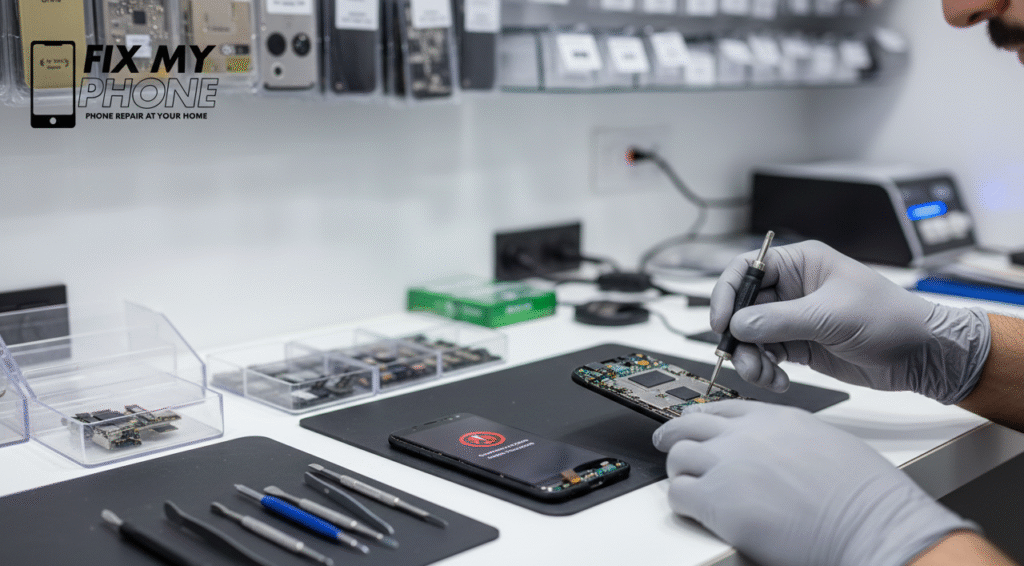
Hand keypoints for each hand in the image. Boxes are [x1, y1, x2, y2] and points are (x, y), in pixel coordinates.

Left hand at [653, 400, 975, 565]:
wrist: (871, 524)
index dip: (704, 418)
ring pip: (678, 455)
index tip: (695, 423)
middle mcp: (747, 434)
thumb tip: (779, 452)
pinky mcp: (717, 500)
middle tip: (666, 442)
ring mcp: (728, 464)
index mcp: (776, 418)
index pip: (724, 408)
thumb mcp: (828, 442)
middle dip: (675, 433)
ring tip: (684, 482)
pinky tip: (693, 508)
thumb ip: (792, 439)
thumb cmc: (865, 495)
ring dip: (678, 469)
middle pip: (691, 424)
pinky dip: (681, 500)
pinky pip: (678, 493)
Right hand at [710, 240, 989, 403]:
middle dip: (738, 336)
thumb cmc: (890, 319)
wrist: (922, 356)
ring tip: (765, 376)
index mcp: (800, 264)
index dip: (727, 293)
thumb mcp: (832, 315)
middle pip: (742, 307)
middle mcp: (792, 289)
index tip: (721, 322)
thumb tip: (737, 325)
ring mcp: (794, 319)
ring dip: (751, 359)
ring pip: (751, 337)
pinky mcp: (799, 346)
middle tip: (741, 358)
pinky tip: (780, 381)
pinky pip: (766, 357)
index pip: (747, 269)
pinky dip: (765, 371)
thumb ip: (780, 320)